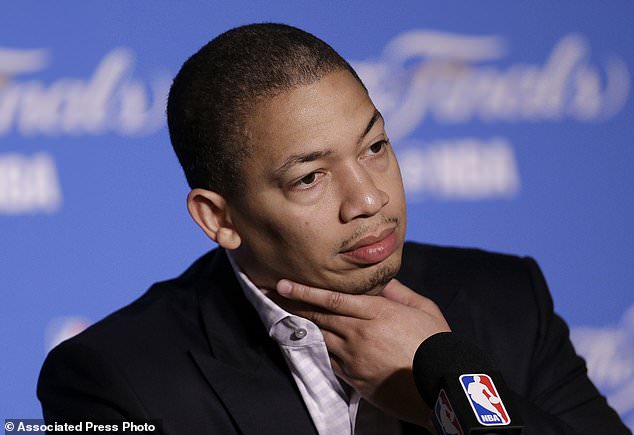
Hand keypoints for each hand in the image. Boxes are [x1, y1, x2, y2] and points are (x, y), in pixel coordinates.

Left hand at [275, 278, 450, 427]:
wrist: (440, 385)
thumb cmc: (435, 343)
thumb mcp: (423, 309)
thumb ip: (399, 292)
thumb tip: (381, 280)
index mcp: (377, 312)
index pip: (332, 298)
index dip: (304, 290)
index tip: (283, 283)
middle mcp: (360, 333)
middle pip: (319, 316)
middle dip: (293, 303)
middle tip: (270, 292)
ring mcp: (354, 357)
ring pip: (320, 336)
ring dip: (301, 324)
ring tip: (282, 312)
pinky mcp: (354, 377)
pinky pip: (329, 359)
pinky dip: (317, 347)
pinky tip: (308, 339)